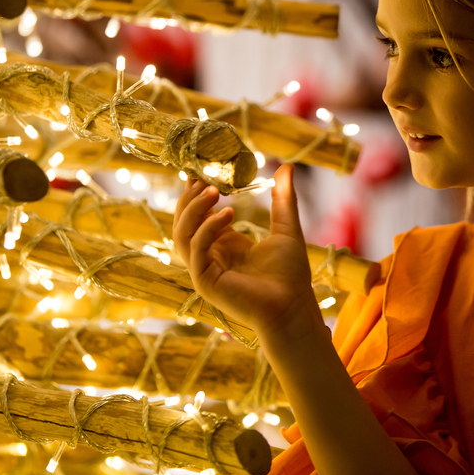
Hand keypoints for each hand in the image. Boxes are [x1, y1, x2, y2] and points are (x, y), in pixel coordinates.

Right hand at [172, 164, 320, 336]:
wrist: (292, 307)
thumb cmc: (289, 274)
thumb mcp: (285, 228)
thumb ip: (282, 199)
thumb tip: (286, 167)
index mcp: (222, 245)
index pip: (197, 216)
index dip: (195, 194)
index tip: (201, 171)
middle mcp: (208, 256)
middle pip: (183, 222)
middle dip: (190, 198)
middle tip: (204, 177)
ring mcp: (203, 270)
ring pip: (181, 233)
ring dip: (194, 209)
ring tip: (214, 190)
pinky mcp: (204, 281)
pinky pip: (196, 248)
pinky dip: (208, 227)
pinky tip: (228, 212)